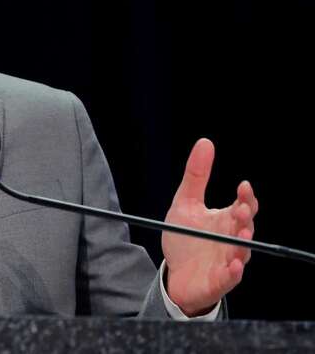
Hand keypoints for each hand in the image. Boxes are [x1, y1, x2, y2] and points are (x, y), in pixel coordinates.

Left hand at [162, 138, 258, 315]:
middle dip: (245, 218)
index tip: (242, 186)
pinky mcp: (220, 280)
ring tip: (242, 234)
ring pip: (242, 252)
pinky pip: (230, 277)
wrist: (176, 274)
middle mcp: (232, 239)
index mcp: (227, 220)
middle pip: (246, 227)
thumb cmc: (185, 239)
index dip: (246, 197)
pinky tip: (234, 265)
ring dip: (243, 244)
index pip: (243, 206)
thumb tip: (205, 143)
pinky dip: (233, 272)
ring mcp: (229, 260)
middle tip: (240, 209)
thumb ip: (196, 176)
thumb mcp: (185, 204)